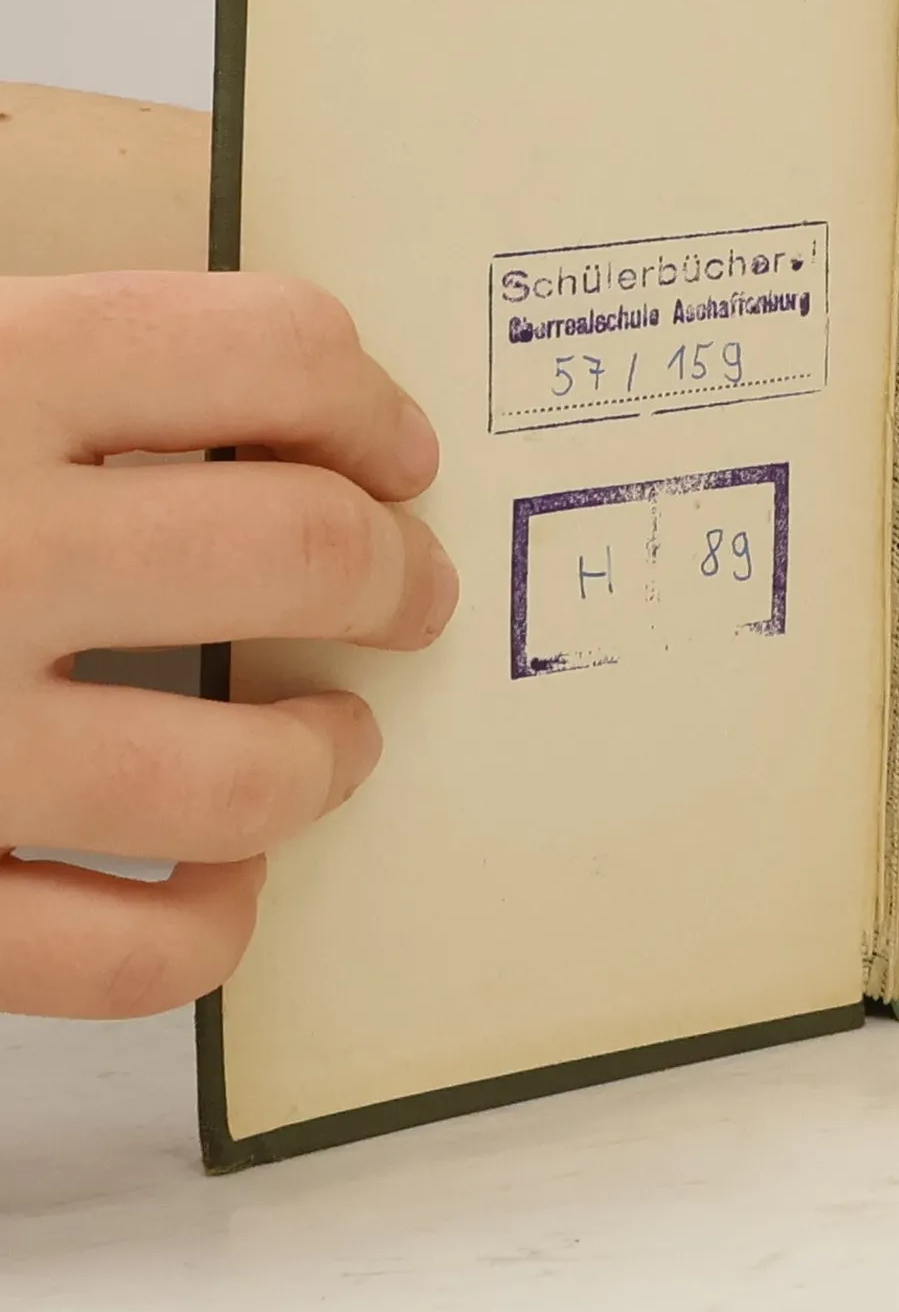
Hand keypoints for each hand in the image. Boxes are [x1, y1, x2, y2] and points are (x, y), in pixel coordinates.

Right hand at [0, 271, 457, 1017]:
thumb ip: (77, 370)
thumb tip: (287, 399)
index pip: (272, 352)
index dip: (365, 401)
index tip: (396, 449)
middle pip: (297, 550)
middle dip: (389, 574)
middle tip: (408, 590)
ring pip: (237, 776)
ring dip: (320, 759)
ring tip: (334, 740)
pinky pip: (112, 960)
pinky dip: (199, 934)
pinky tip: (215, 888)